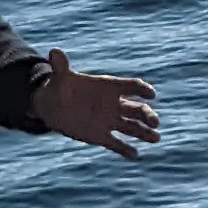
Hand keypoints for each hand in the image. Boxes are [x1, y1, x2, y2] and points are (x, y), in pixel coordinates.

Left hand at [34, 49, 158, 156]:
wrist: (51, 106)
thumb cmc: (59, 87)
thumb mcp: (60, 78)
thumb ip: (60, 67)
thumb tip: (53, 52)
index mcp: (108, 87)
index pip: (131, 86)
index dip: (142, 89)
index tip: (150, 94)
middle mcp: (113, 104)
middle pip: (137, 109)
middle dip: (147, 115)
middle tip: (155, 122)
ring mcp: (109, 121)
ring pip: (132, 127)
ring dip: (144, 132)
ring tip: (156, 138)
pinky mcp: (101, 136)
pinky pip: (116, 144)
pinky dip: (125, 150)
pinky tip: (134, 155)